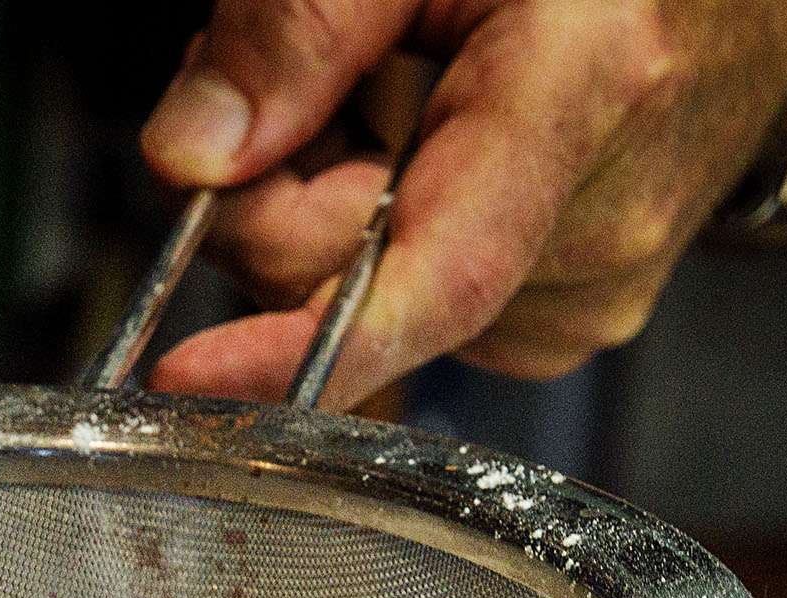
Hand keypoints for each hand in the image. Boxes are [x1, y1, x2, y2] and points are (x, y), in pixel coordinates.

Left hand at [134, 0, 786, 403]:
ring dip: (334, 202)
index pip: (432, 275)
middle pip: (340, 278)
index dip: (295, 343)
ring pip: (361, 297)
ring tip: (404, 96)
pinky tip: (432, 151)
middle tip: (314, 77)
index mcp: (585, 98)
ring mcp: (587, 296)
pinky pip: (407, 307)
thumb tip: (187, 160)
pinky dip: (384, 233)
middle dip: (277, 187)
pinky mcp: (559, 326)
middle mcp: (599, 230)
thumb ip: (301, 28)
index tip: (191, 373)